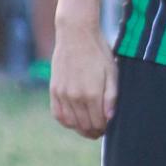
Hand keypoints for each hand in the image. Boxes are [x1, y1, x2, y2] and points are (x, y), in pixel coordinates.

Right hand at [51, 21, 117, 138]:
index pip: (98, 123)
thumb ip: (111, 97)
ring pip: (71, 123)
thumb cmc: (98, 52)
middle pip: (84, 126)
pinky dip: (66, 121)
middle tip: (100, 130)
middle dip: (94, 131)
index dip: (104, 129)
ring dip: (80, 129)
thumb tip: (109, 118)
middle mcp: (75, 97)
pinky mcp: (54, 89)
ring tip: (88, 126)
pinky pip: (58, 114)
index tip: (108, 127)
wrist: (76, 34)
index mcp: (92, 94)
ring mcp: (62, 94)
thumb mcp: (112, 72)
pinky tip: (74, 120)